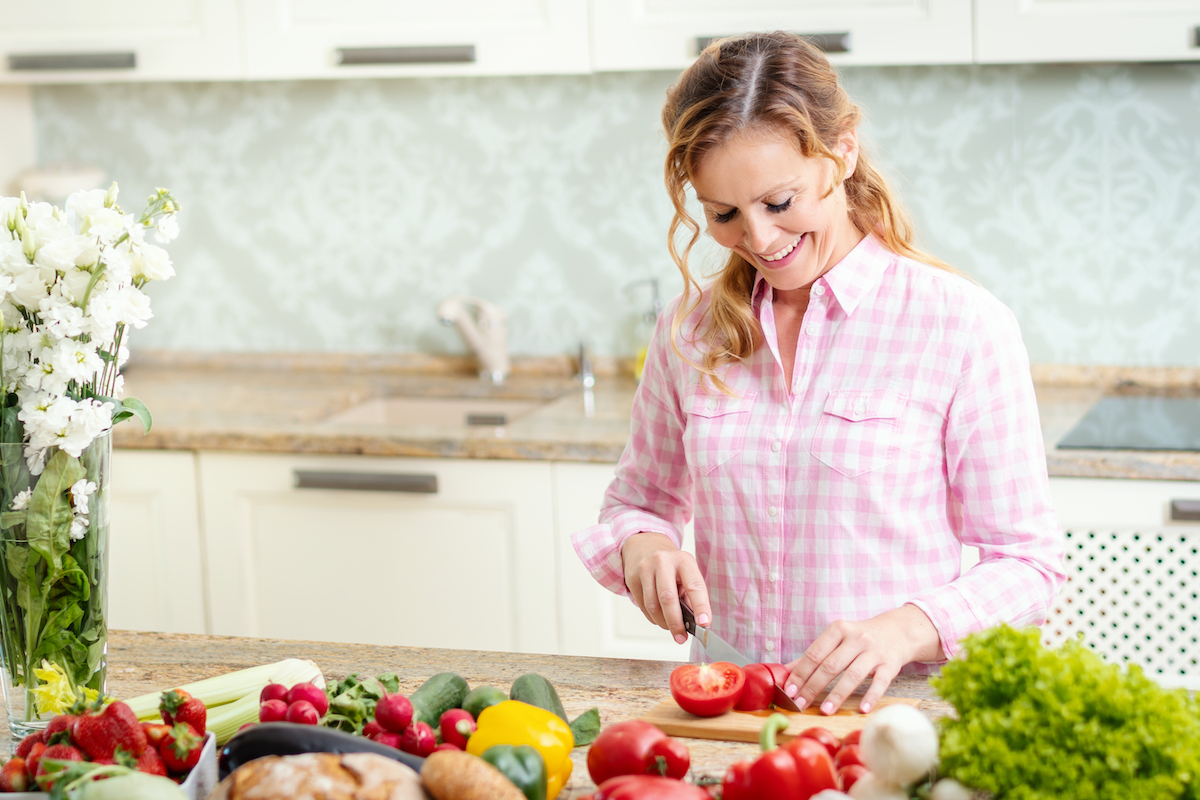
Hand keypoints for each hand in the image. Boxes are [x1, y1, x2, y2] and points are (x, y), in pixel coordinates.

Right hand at [621, 532, 711, 644]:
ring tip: (670, 627)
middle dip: (676, 622)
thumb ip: (689, 594)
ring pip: (653, 605)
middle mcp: (663, 562)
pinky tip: (658, 617)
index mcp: (683, 560)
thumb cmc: (670, 564)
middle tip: (681, 637)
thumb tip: (694, 622)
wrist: (643, 545)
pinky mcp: (632, 578)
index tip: (704, 624)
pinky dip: (652, 617)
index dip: (701, 606)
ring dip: (663, 623)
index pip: (694, 585)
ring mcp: (645, 569)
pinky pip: (642, 606)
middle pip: (668, 598)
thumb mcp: (685, 571)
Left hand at [781, 604, 943, 714]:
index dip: (800, 673)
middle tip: (800, 704)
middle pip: (831, 665)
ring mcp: (874, 652)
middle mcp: (856, 638)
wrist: (898, 631)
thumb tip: (787, 671)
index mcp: (839, 629)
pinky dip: (871, 696)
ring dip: (837, 694)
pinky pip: (880, 682)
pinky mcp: (890, 665)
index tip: (789, 690)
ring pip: (853, 675)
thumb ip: (815, 654)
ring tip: (825, 710)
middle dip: (813, 687)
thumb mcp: (837, 638)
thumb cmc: (860, 638)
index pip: (815, 653)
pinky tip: (862, 709)